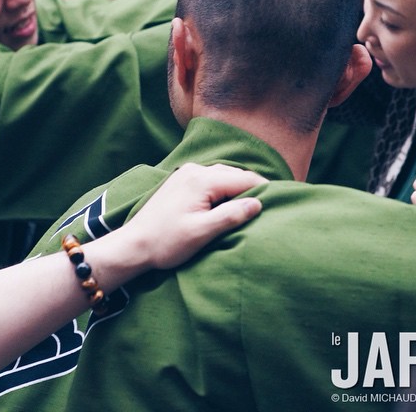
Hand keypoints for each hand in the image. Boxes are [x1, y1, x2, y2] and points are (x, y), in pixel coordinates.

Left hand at [122, 163, 265, 268]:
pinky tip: (230, 203)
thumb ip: (231, 215)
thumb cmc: (167, 242)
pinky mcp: (182, 181)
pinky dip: (225, 189)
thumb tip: (257, 203)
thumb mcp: (202, 233)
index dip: (264, 189)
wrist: (134, 245)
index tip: (282, 199)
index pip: (244, 179)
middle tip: (271, 204)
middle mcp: (195, 170)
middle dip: (253, 188)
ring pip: (224, 176)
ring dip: (238, 188)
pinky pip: (212, 179)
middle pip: (235, 175)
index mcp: (202, 180)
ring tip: (253, 205)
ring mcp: (187, 174)